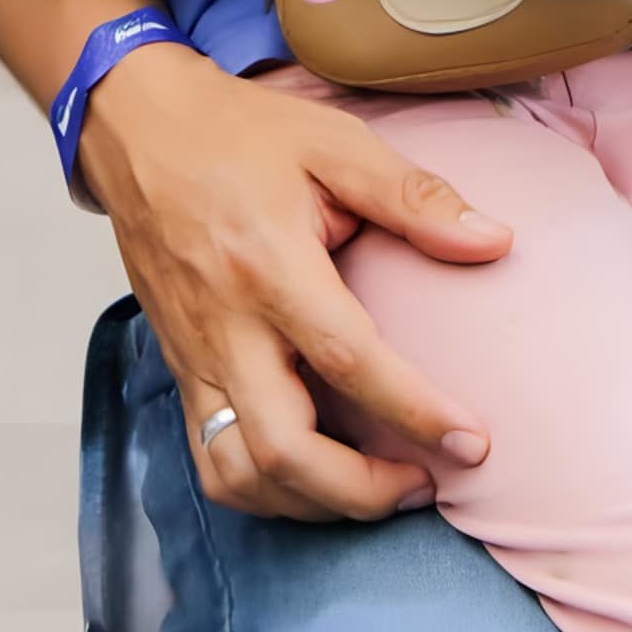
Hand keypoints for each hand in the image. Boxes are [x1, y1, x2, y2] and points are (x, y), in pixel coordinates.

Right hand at [80, 40, 506, 522]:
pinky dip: (266, 490)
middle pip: (282, 448)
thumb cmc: (238, 133)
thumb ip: (415, 196)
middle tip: (426, 483)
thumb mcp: (335, 142)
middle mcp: (225, 325)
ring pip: (238, 472)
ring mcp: (194, 356)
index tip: (473, 442)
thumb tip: (494, 242)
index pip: (346, 360)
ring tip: (378, 490)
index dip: (414, 411)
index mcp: (268, 265)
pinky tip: (317, 479)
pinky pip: (210, 459)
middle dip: (360, 490)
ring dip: (312, 502)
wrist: (137, 129)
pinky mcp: (179, 370)